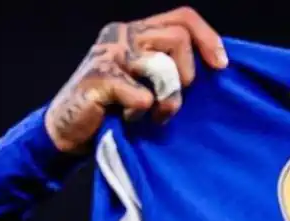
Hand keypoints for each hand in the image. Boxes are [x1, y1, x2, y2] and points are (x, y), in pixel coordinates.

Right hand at [45, 6, 227, 153]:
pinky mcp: (99, 78)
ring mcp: (108, 54)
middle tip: (171, 104)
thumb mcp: (147, 81)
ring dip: (165, 100)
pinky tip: (126, 118)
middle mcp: (121, 34)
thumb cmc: (113, 109)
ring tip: (148, 115)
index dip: (208, 39)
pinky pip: (142, 96)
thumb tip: (214, 64)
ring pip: (163, 68)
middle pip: (178, 39)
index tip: (222, 65)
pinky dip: (140, 113)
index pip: (182, 18)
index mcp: (134, 31)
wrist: (67, 132)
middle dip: (185, 77)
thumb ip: (170, 65)